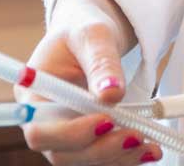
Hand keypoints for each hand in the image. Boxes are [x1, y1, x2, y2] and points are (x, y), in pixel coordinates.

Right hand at [20, 0, 161, 164]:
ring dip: (118, 157)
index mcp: (33, 96)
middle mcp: (45, 122)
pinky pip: (103, 159)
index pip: (39, 131)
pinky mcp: (87, 141)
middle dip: (100, 149)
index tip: (106, 120)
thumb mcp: (93, 36)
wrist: (94, 39)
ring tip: (150, 144)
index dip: (70, 134)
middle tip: (136, 135)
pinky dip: (126, 158)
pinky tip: (150, 149)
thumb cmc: (84, 31)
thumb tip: (112, 94)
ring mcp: (65, 136)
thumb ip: (101, 62)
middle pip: (61, 154)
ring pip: (84, 161)